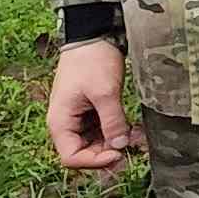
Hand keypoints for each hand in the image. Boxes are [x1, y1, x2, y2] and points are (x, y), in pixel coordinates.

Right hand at [47, 41, 133, 173]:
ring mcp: (78, 118)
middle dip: (109, 152)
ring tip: (137, 136)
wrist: (93, 36)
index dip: (95, 161)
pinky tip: (134, 129)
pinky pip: (102, 130)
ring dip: (116, 142)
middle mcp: (66, 124)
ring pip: (96, 143)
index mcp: (60, 122)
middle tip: (133, 147)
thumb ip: (112, 121)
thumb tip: (120, 146)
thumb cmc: (92, 61)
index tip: (118, 153)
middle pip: (84, 153)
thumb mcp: (105, 92)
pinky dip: (117, 131)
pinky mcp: (91, 111)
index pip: (71, 158)